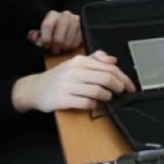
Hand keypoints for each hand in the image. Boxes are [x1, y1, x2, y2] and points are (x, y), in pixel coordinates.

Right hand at [12, 50, 134, 112]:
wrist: (34, 89)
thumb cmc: (59, 77)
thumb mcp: (75, 64)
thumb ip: (95, 59)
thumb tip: (113, 59)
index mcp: (79, 60)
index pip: (108, 67)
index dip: (123, 78)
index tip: (129, 86)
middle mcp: (74, 71)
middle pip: (106, 78)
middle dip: (118, 87)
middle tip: (121, 92)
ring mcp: (68, 85)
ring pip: (98, 91)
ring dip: (106, 96)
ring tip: (106, 97)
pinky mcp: (63, 99)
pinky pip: (86, 103)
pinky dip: (93, 104)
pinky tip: (92, 103)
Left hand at [28, 10, 82, 54]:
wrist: (68, 26)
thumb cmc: (52, 31)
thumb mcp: (42, 32)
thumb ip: (35, 35)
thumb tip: (34, 37)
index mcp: (52, 14)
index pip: (47, 26)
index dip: (45, 39)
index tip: (46, 46)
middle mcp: (65, 15)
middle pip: (58, 37)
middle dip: (55, 47)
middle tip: (54, 51)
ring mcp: (76, 20)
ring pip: (68, 41)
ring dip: (64, 49)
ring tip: (61, 50)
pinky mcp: (84, 27)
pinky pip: (77, 42)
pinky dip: (72, 47)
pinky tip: (69, 47)